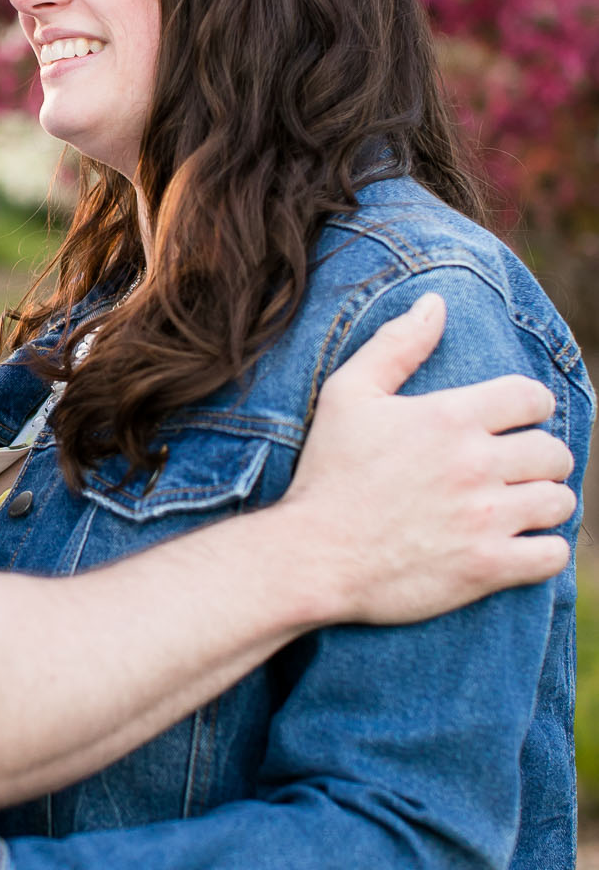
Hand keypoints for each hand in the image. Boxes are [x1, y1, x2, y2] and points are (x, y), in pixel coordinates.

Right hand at [287, 291, 575, 623]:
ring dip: (545, 501)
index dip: (532, 406)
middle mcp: (475, 464)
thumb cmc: (327, 473)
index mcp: (449, 416)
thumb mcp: (347, 394)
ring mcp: (485, 518)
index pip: (532, 397)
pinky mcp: (487, 567)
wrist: (312, 556)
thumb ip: (396, 345)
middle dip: (541, 457)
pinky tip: (521, 545)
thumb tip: (435, 302)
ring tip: (522, 506)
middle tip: (517, 469)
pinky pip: (553, 554)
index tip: (518, 421)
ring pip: (558, 500)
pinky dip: (545, 550)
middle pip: (553, 450)